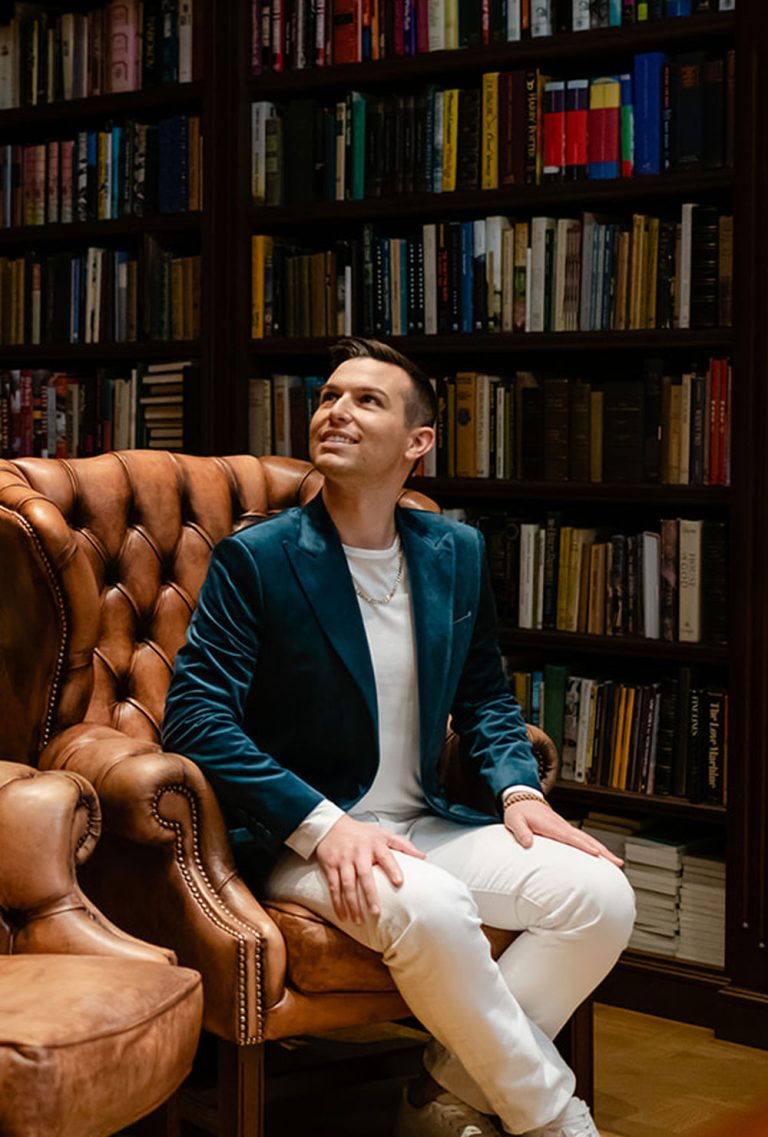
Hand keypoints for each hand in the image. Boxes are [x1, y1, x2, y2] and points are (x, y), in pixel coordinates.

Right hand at [315, 815, 425, 923]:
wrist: (331, 826)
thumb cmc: (362, 833)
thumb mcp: (383, 834)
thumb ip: (403, 845)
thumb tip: (423, 857)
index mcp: (375, 844)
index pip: (385, 856)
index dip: (392, 868)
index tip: (399, 882)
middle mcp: (358, 852)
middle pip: (364, 874)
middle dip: (369, 894)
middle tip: (376, 912)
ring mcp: (344, 860)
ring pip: (347, 884)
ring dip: (352, 903)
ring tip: (358, 920)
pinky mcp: (330, 866)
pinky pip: (334, 886)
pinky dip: (337, 902)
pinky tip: (343, 915)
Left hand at [504, 800, 623, 867]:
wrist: (522, 799)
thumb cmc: (518, 812)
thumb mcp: (514, 821)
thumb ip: (520, 832)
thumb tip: (527, 844)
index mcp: (550, 825)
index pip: (569, 836)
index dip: (583, 845)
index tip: (595, 853)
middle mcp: (561, 825)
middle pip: (586, 839)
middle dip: (602, 851)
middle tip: (617, 862)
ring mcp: (566, 828)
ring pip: (588, 839)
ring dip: (603, 851)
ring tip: (617, 862)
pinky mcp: (566, 831)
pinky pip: (583, 840)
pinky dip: (595, 848)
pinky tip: (603, 857)